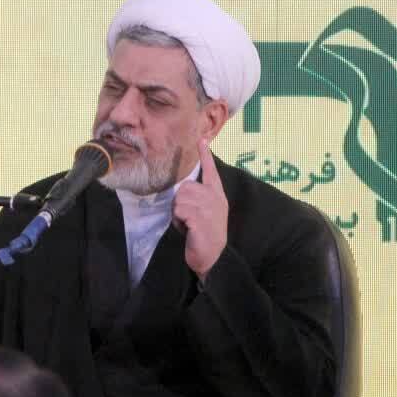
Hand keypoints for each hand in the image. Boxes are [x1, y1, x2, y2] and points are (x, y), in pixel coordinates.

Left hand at [174, 139, 228, 281]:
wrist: (212, 258)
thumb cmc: (205, 236)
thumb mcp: (206, 213)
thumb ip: (200, 199)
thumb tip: (184, 191)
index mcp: (217, 195)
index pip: (211, 171)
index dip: (205, 155)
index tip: (201, 139)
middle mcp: (215, 198)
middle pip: (185, 188)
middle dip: (180, 204)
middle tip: (189, 220)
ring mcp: (209, 207)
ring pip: (179, 199)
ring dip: (178, 214)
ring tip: (189, 226)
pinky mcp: (200, 217)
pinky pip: (179, 211)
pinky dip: (179, 222)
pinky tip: (189, 231)